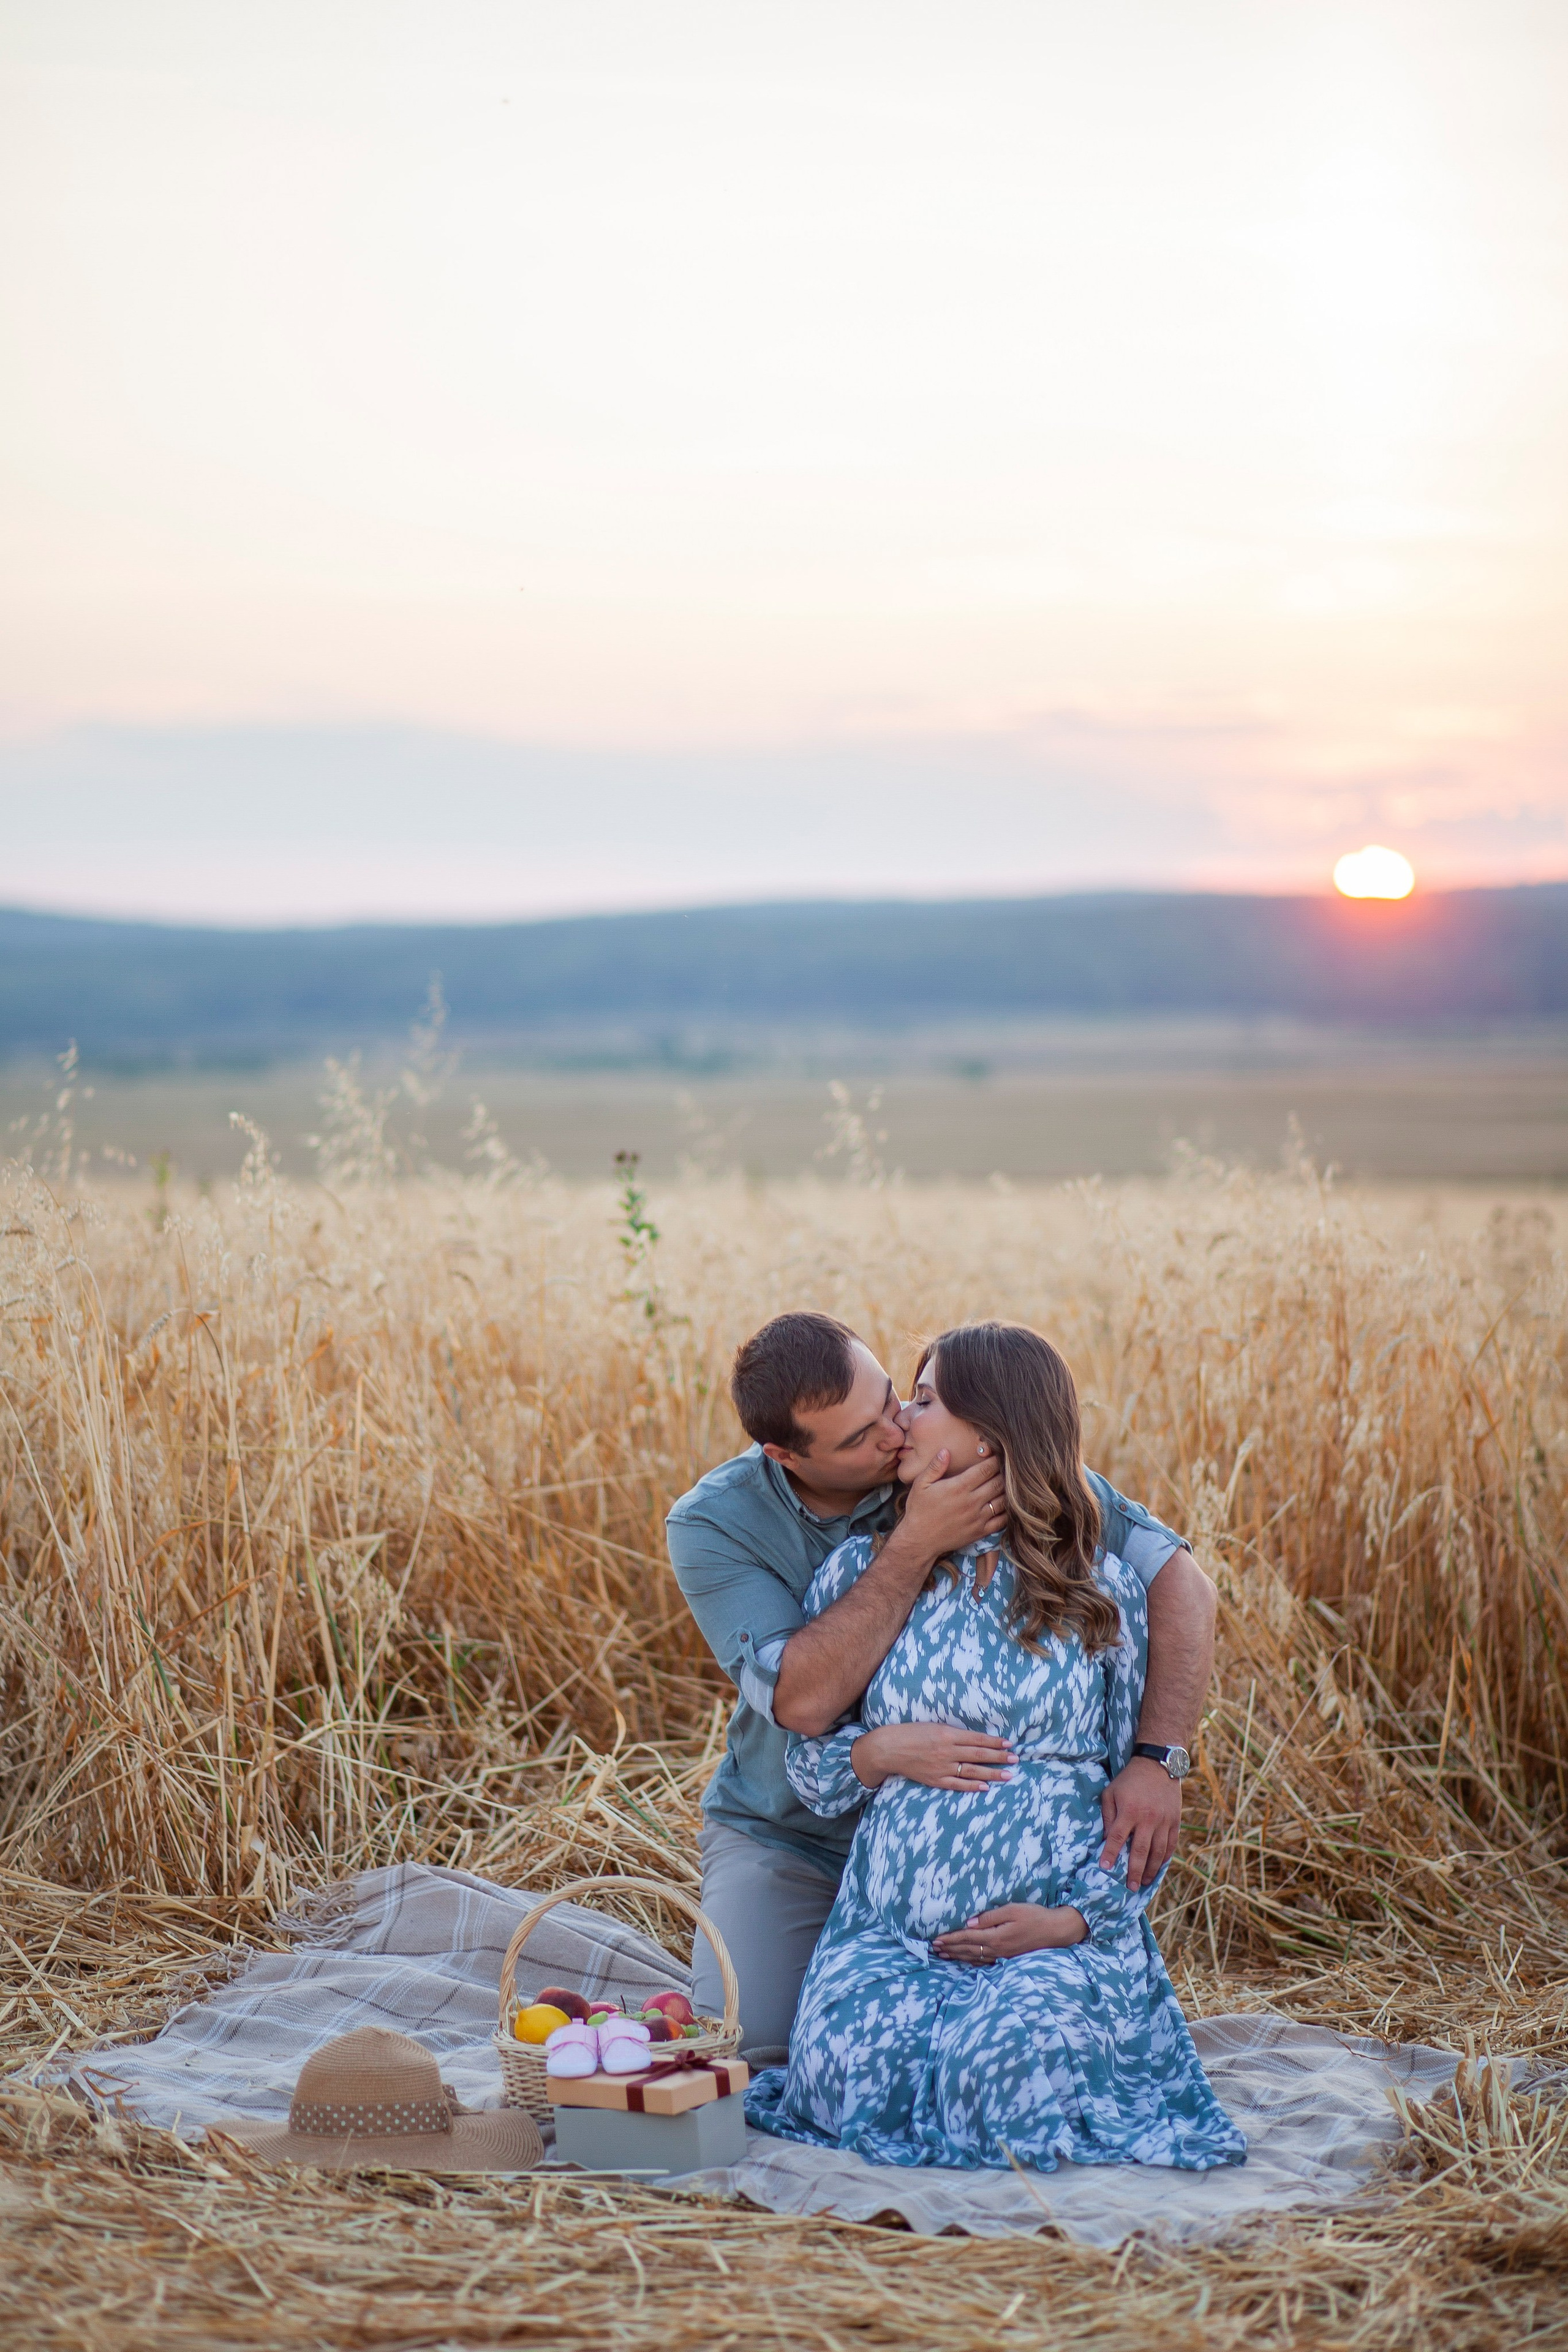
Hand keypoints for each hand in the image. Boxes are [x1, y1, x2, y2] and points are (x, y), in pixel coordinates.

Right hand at [851, 1723, 1014, 1791]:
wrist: (889, 1749)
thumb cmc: (911, 1733)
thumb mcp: (933, 1726)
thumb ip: (953, 1733)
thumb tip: (975, 1738)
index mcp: (947, 1734)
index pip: (977, 1739)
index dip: (994, 1741)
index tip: (1009, 1743)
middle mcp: (947, 1751)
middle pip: (979, 1755)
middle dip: (999, 1757)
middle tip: (1015, 1758)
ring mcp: (942, 1767)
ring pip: (972, 1771)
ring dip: (992, 1773)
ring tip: (1008, 1775)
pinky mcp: (936, 1780)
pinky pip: (958, 1785)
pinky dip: (972, 1787)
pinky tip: (985, 1787)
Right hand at [897, 1449, 1006, 1562]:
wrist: (919, 1540)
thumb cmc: (919, 1510)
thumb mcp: (920, 1485)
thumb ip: (935, 1467)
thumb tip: (946, 1451)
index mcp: (959, 1487)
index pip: (986, 1469)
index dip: (995, 1460)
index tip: (997, 1455)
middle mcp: (971, 1502)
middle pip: (998, 1483)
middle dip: (1003, 1473)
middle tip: (1005, 1468)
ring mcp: (978, 1518)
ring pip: (1003, 1500)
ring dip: (1007, 1491)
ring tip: (1006, 1485)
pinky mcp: (980, 1532)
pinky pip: (1002, 1520)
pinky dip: (1007, 1511)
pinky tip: (1004, 1505)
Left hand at [932, 1903, 1087, 1964]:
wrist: (1056, 1931)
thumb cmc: (1035, 1916)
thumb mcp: (1012, 1910)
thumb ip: (990, 1917)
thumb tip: (969, 1922)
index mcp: (996, 1936)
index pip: (967, 1937)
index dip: (951, 1939)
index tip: (936, 1939)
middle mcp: (997, 1949)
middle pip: (968, 1950)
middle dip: (950, 1949)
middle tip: (934, 1948)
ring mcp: (1003, 1956)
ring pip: (974, 1958)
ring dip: (957, 1956)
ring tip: (944, 1955)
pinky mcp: (1008, 1959)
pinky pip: (985, 1963)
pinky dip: (972, 1962)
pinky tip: (966, 1961)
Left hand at [1098, 1756, 1181, 1889]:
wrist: (1158, 1766)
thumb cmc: (1129, 1780)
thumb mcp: (1111, 1792)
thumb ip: (1108, 1815)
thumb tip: (1105, 1838)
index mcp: (1129, 1810)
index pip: (1117, 1837)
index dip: (1110, 1853)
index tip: (1105, 1868)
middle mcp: (1147, 1818)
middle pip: (1140, 1851)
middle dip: (1134, 1871)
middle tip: (1130, 1887)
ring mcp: (1164, 1821)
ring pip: (1158, 1852)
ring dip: (1151, 1870)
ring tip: (1143, 1882)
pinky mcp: (1175, 1821)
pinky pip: (1171, 1845)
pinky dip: (1165, 1859)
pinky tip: (1158, 1868)